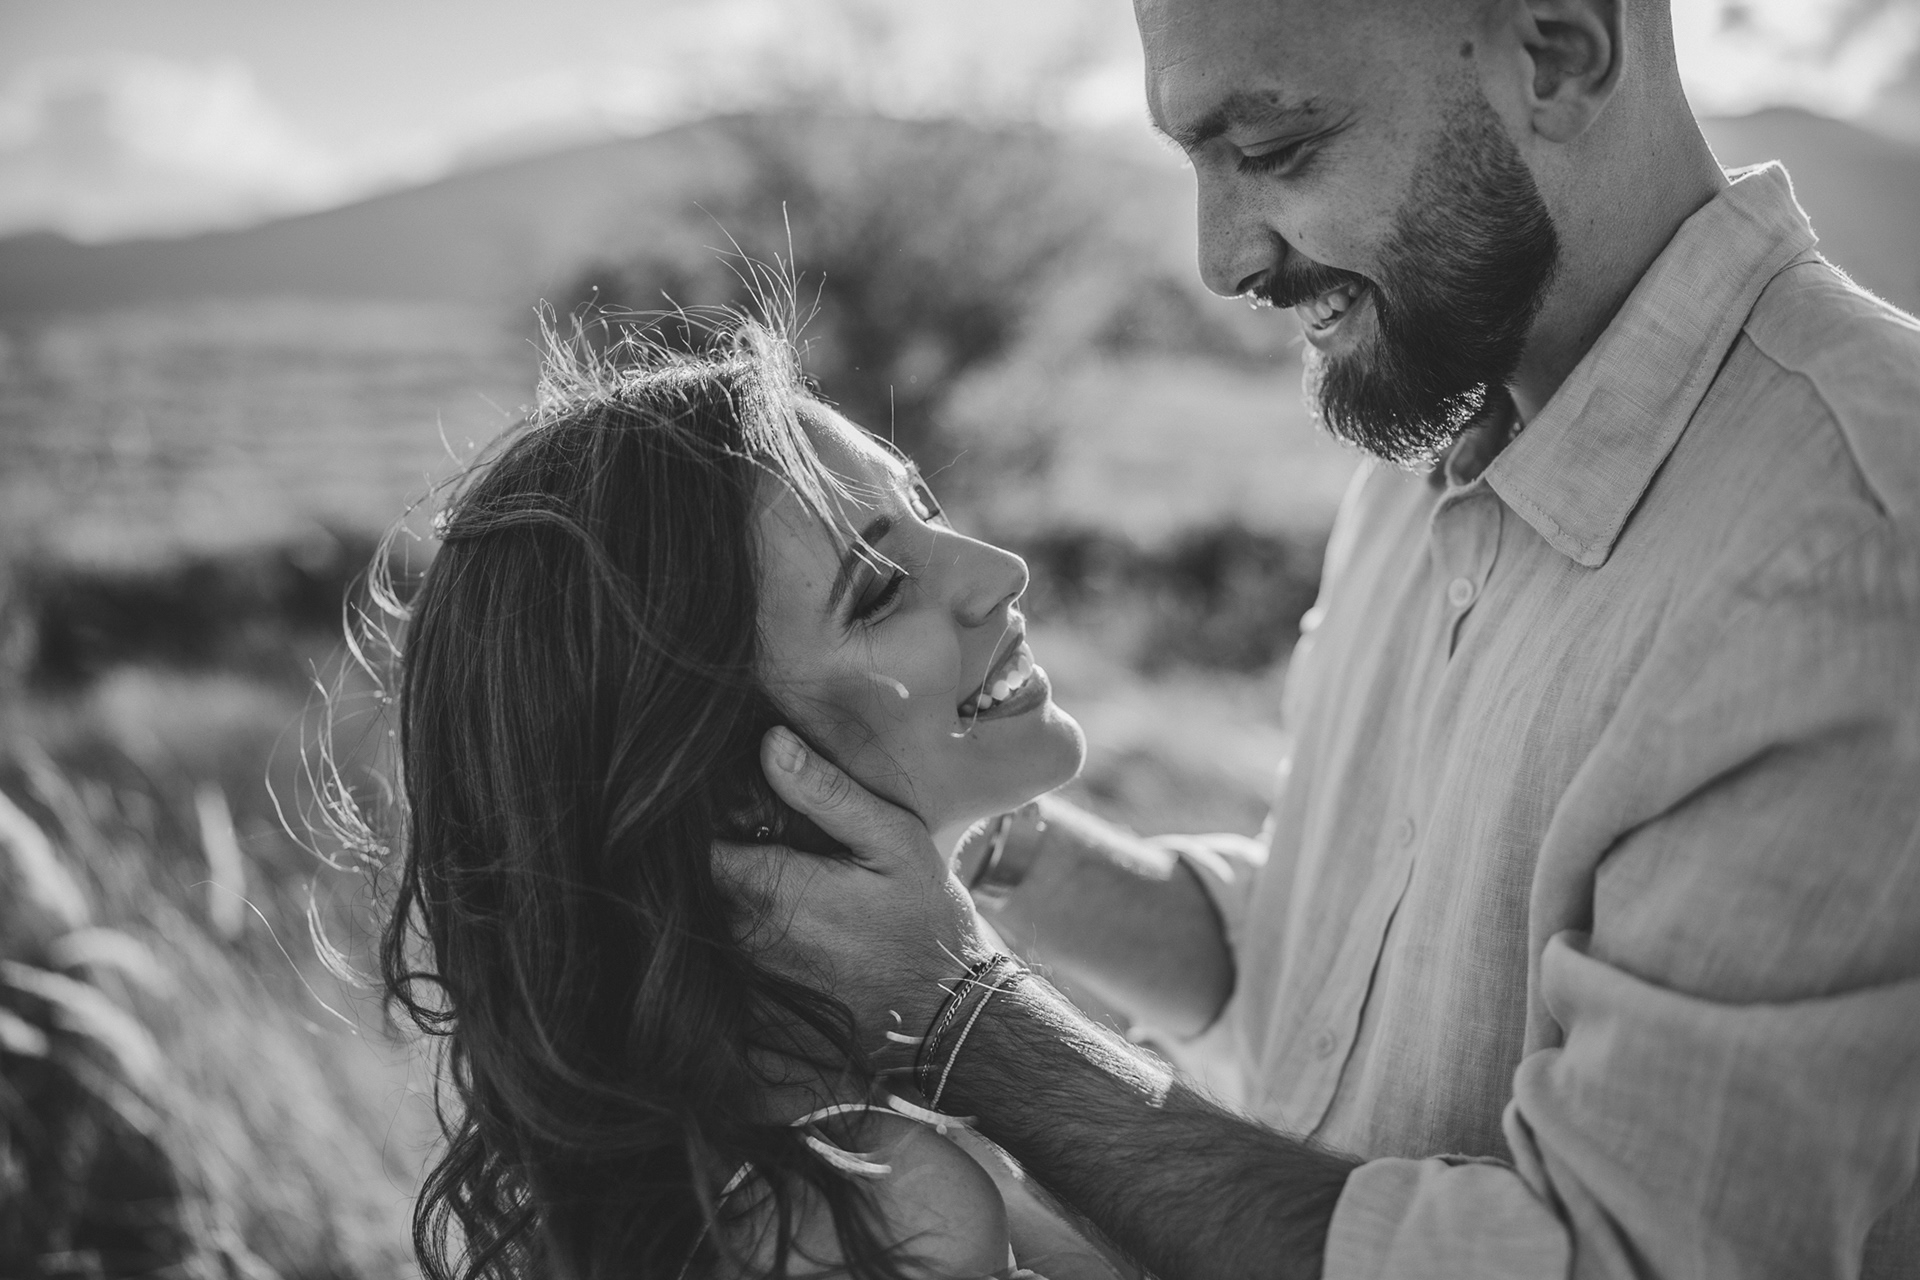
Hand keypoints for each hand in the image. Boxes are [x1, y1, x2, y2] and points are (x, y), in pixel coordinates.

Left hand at [715, 726, 993, 1042]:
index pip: (692, 844)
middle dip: (712, 855)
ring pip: (705, 924)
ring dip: (722, 900)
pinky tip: (783, 936)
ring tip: (773, 882)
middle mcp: (744, 938)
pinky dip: (731, 948)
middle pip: (693, 885)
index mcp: (769, 888)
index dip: (697, 819)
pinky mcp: (755, 1013)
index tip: (726, 805)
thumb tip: (770, 741)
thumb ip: (827, 792)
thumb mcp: (892, 840)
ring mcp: (748, 981)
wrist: (946, 1018)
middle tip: (755, 838)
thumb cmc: (924, 920)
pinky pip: (722, 971)